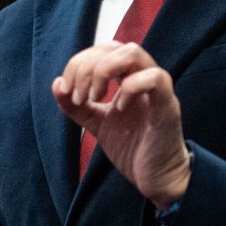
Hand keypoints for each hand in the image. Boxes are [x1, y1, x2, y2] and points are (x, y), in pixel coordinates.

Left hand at [52, 41, 190, 206]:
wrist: (156, 178)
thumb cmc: (132, 148)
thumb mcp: (96, 123)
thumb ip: (75, 106)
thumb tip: (56, 83)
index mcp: (127, 78)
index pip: (101, 50)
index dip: (78, 64)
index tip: (67, 92)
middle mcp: (143, 77)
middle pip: (114, 46)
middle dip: (86, 67)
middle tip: (79, 97)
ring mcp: (157, 89)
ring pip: (133, 53)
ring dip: (104, 71)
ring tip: (94, 98)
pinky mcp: (168, 106)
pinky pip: (155, 78)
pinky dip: (131, 88)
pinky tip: (119, 109)